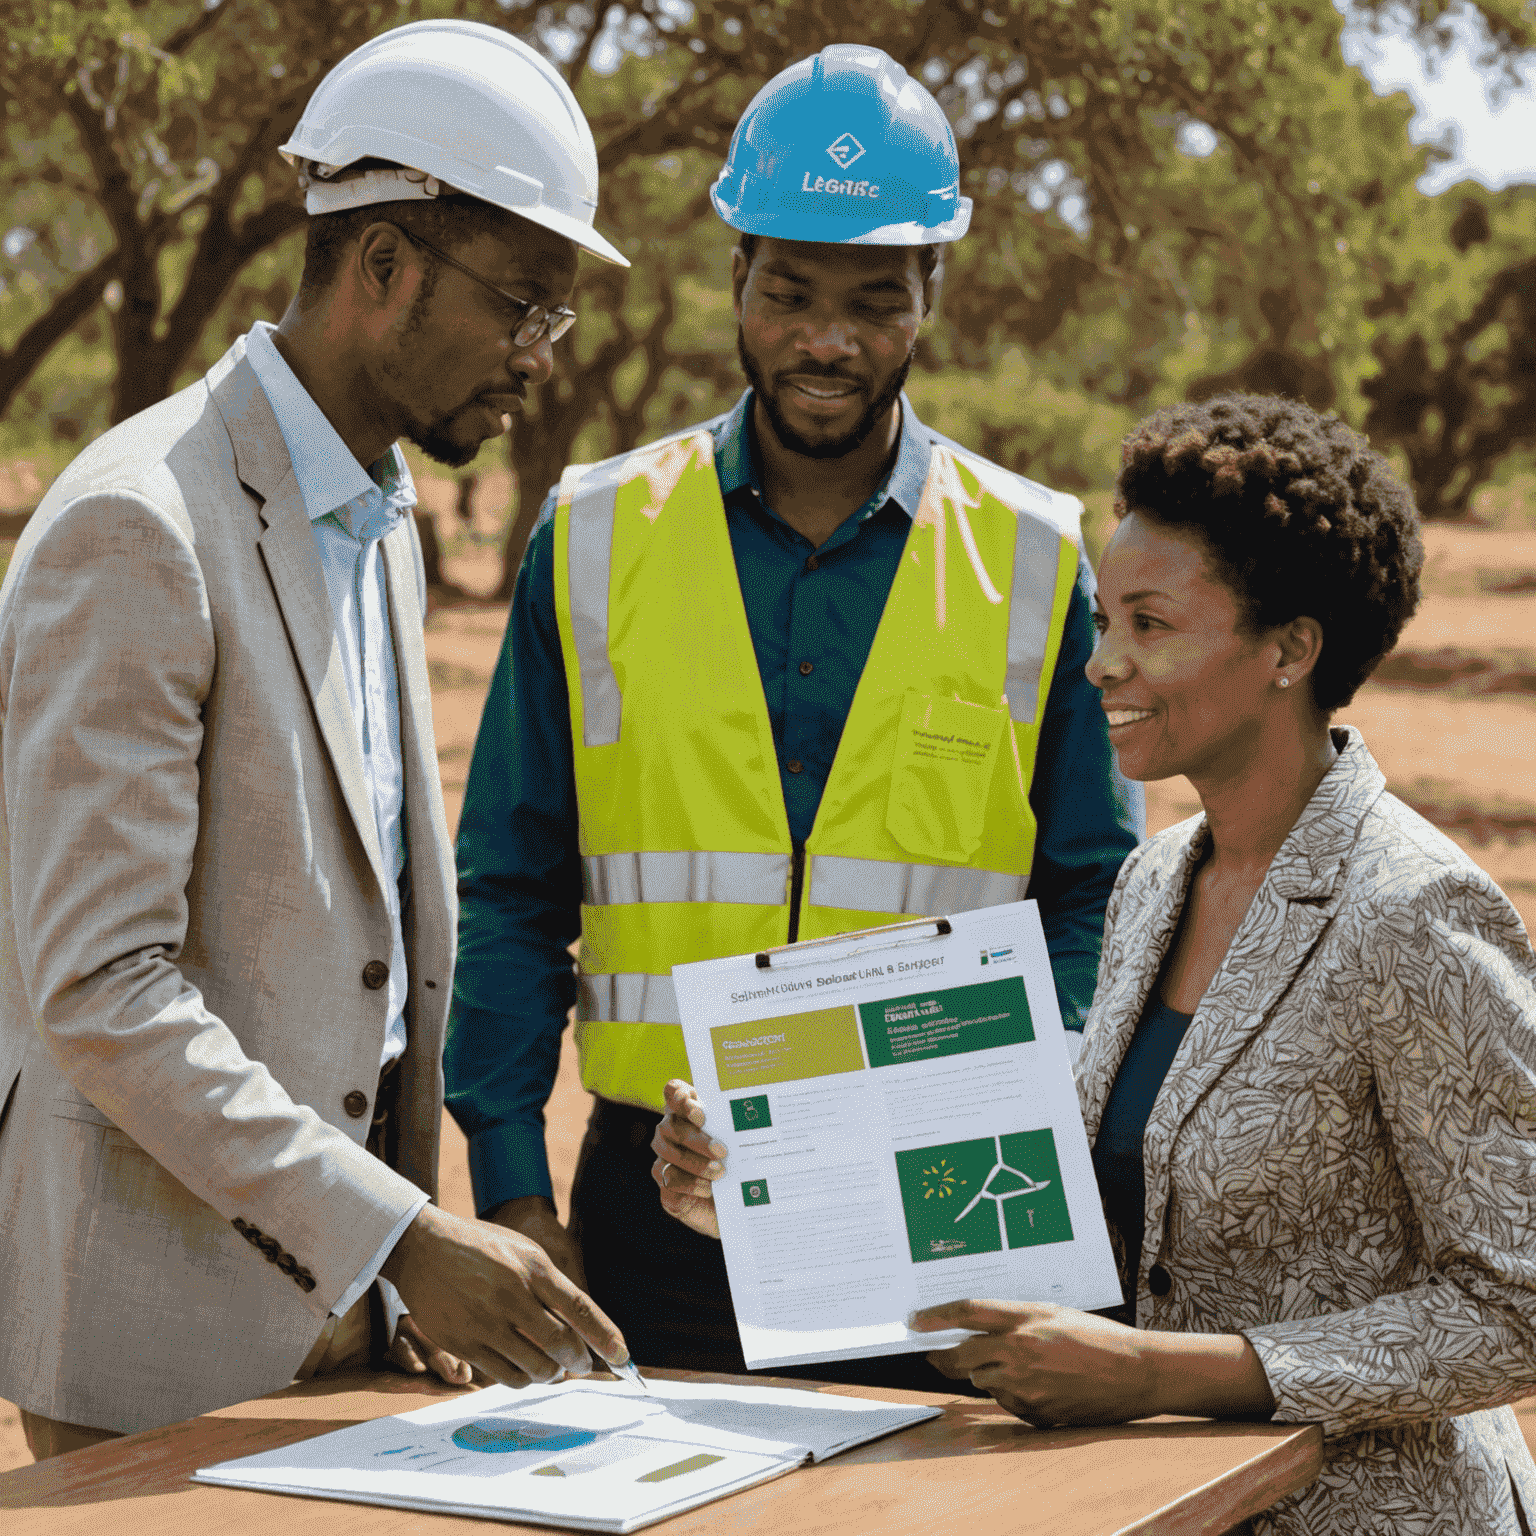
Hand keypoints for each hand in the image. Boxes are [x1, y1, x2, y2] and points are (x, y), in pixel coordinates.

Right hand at [379, 1202, 627, 1388]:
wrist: (422, 1247)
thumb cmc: (480, 1248)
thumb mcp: (522, 1251)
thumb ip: (551, 1285)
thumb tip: (581, 1325)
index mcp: (533, 1267)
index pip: (580, 1308)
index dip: (605, 1336)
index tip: (622, 1355)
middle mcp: (512, 1295)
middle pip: (562, 1344)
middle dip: (580, 1360)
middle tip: (585, 1364)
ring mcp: (486, 1322)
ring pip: (536, 1367)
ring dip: (552, 1373)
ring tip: (553, 1368)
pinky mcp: (464, 1343)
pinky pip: (506, 1376)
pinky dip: (524, 1379)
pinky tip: (526, 1370)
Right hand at [650, 1079, 725, 1239]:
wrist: (734, 1196)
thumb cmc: (737, 1158)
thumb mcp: (739, 1139)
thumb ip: (737, 1125)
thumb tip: (750, 1117)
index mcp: (687, 1108)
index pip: (673, 1091)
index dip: (680, 1098)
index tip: (699, 1112)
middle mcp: (670, 1128)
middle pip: (671, 1125)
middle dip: (696, 1138)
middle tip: (721, 1151)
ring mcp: (664, 1154)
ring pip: (668, 1152)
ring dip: (695, 1163)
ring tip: (720, 1172)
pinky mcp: (664, 1180)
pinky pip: (669, 1178)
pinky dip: (691, 1183)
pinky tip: (709, 1188)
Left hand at [912, 1299, 1274, 1426]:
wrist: (1136, 1371)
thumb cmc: (1096, 1336)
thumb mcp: (1053, 1313)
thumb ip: (1014, 1320)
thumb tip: (976, 1329)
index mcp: (1026, 1317)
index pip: (967, 1312)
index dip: (934, 1316)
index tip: (913, 1321)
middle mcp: (1020, 1350)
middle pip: (962, 1354)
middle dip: (944, 1357)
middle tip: (934, 1355)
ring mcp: (1026, 1383)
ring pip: (981, 1380)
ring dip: (985, 1375)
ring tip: (1016, 1366)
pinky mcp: (1036, 1411)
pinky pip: (1006, 1403)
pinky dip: (1011, 1395)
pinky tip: (1038, 1386)